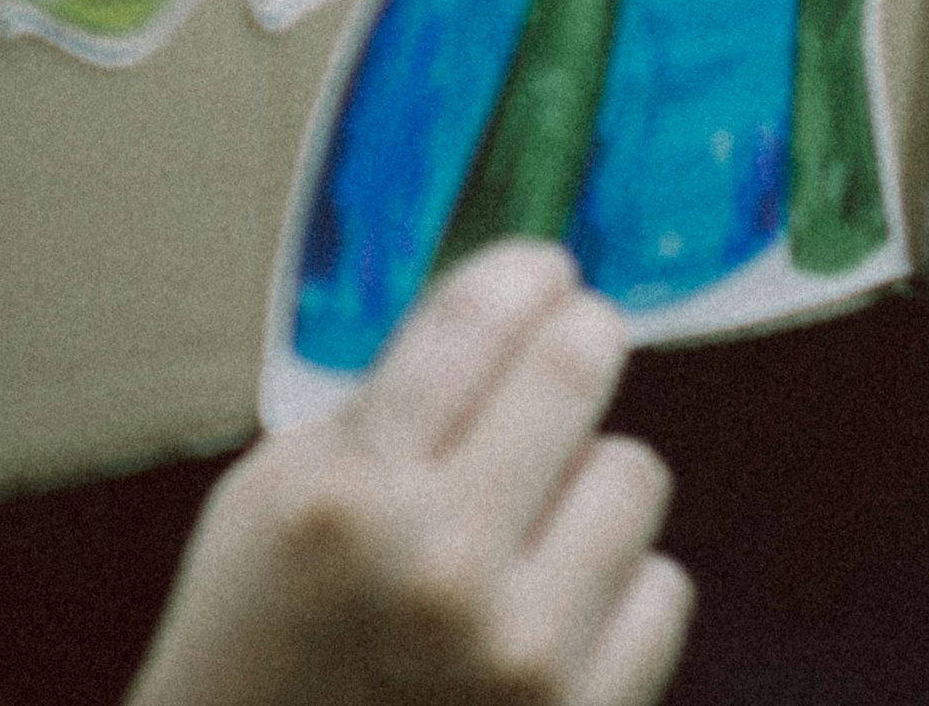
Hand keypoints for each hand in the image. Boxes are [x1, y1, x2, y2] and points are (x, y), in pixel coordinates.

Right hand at [133, 245, 691, 705]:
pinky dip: (616, 594)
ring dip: (590, 486)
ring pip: (634, 472)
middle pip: (577, 367)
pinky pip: (663, 587)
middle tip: (570, 349)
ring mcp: (520, 651)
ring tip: (530, 530)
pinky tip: (551, 618)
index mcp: (344, 500)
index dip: (524, 278)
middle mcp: (439, 567)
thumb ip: (381, 405)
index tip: (541, 277)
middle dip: (578, 343)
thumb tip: (508, 306)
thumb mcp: (270, 503)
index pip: (474, 322)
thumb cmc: (265, 645)